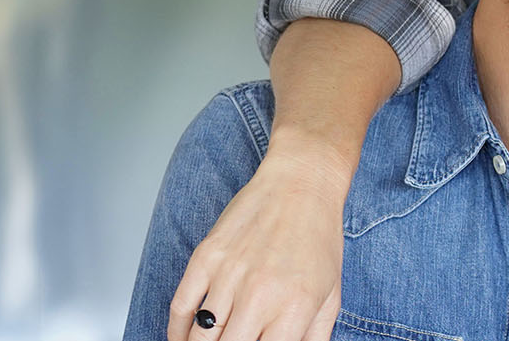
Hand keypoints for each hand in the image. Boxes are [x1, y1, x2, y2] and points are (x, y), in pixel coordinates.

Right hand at [168, 143, 348, 340]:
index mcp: (294, 309)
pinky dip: (176, 330)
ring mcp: (229, 275)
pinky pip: (180, 307)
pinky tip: (183, 337)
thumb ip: (313, 339)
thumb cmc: (319, 238)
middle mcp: (259, 295)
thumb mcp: (331, 296)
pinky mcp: (206, 257)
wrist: (301, 184)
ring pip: (199, 337)